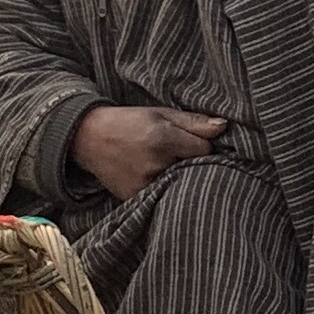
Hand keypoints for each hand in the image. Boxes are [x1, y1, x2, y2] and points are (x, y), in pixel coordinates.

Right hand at [71, 103, 222, 200]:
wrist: (89, 138)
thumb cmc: (129, 122)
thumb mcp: (161, 113)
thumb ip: (194, 122)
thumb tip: (224, 127)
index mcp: (162, 139)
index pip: (204, 150)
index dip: (200, 145)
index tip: (189, 141)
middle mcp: (155, 165)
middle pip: (193, 170)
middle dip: (190, 163)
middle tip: (174, 154)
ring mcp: (144, 185)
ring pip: (179, 185)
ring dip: (177, 178)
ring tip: (160, 165)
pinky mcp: (134, 199)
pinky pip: (161, 197)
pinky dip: (162, 189)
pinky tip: (150, 176)